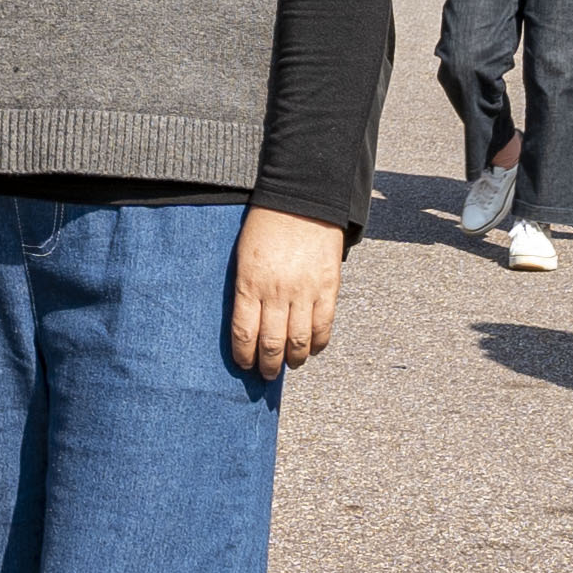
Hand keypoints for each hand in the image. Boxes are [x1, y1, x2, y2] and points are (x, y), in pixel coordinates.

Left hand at [228, 206, 347, 377]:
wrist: (302, 198)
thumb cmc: (266, 225)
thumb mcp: (244, 256)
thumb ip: (247, 289)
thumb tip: (249, 324)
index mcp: (250, 282)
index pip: (244, 333)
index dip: (244, 356)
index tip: (245, 365)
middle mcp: (276, 292)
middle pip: (271, 344)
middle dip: (268, 366)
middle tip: (267, 374)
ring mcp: (305, 291)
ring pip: (299, 341)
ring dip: (294, 359)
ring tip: (291, 364)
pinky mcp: (328, 287)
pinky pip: (324, 326)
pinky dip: (318, 343)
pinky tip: (312, 348)